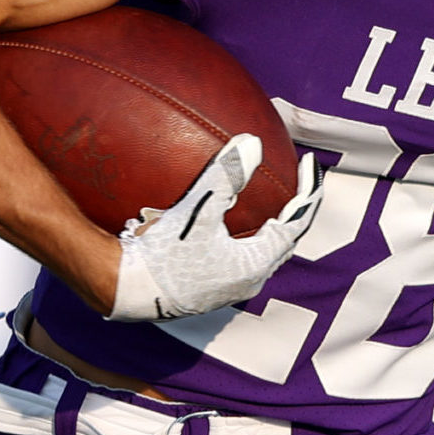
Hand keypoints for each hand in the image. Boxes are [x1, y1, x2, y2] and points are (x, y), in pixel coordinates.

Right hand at [112, 135, 321, 321]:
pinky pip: (241, 258)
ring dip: (271, 225)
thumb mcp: (196, 210)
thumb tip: (252, 142)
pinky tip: (230, 220)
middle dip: (296, 209)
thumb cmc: (160, 255)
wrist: (123, 292)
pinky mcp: (211, 290)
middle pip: (285, 239)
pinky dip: (247, 235)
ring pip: (264, 252)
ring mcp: (230, 288)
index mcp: (255, 264)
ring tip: (272, 199)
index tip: (310, 162)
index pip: (298, 221)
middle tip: (298, 179)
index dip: (308, 190)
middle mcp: (249, 281)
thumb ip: (226, 175)